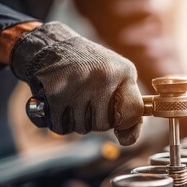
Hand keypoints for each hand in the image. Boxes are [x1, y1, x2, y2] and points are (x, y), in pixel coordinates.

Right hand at [9, 22, 142, 145]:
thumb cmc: (90, 67)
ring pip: (83, 128)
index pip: (135, 112)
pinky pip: (62, 127)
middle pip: (104, 125)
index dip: (126, 123)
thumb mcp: (117, 76)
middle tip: (88, 101)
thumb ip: (128, 107)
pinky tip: (60, 105)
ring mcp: (80, 84)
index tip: (117, 119)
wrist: (52, 45)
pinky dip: (59, 122)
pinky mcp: (57, 92)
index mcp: (124, 72)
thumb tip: (128, 140)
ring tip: (74, 99)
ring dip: (76, 121)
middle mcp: (104, 76)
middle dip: (95, 120)